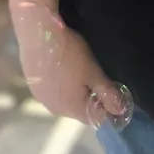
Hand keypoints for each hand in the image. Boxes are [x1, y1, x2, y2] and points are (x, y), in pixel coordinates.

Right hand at [11, 3, 126, 124]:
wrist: (39, 34)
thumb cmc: (69, 54)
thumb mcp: (93, 72)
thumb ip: (107, 93)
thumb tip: (120, 112)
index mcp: (72, 110)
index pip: (95, 118)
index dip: (106, 106)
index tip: (109, 89)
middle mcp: (55, 109)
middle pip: (79, 110)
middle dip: (89, 97)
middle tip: (93, 74)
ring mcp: (42, 98)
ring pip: (64, 100)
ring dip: (73, 90)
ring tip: (76, 68)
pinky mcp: (33, 85)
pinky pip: (52, 91)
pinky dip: (59, 83)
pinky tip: (59, 67)